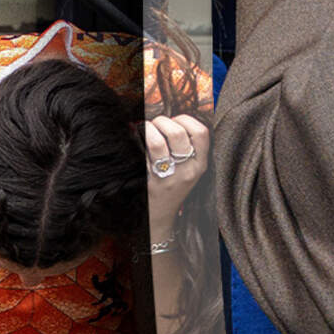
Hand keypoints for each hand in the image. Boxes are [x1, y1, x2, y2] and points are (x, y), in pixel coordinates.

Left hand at [141, 113, 208, 237]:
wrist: (160, 217)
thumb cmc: (173, 185)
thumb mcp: (189, 169)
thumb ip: (187, 145)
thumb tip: (170, 116)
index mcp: (200, 165)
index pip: (201, 132)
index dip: (186, 119)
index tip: (175, 121)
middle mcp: (186, 171)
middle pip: (177, 133)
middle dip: (162, 121)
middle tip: (155, 124)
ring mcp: (167, 177)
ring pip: (156, 142)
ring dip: (147, 128)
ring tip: (143, 129)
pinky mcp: (148, 182)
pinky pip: (140, 154)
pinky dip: (135, 141)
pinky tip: (133, 138)